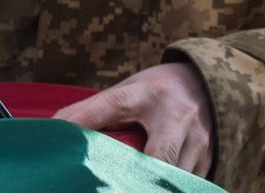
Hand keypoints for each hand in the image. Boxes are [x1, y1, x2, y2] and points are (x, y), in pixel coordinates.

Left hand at [55, 61, 214, 176]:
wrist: (211, 82)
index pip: (113, 105)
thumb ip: (95, 109)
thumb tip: (53, 127)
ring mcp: (198, 138)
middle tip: (117, 184)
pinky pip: (186, 184)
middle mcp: (177, 114)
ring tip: (131, 185)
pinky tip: (154, 186)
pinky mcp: (209, 157)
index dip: (86, 120)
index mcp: (149, 93)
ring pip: (174, 177)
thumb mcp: (130, 89)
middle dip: (140, 177)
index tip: (60, 135)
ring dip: (153, 186)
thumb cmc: (157, 92)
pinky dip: (168, 189)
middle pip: (159, 155)